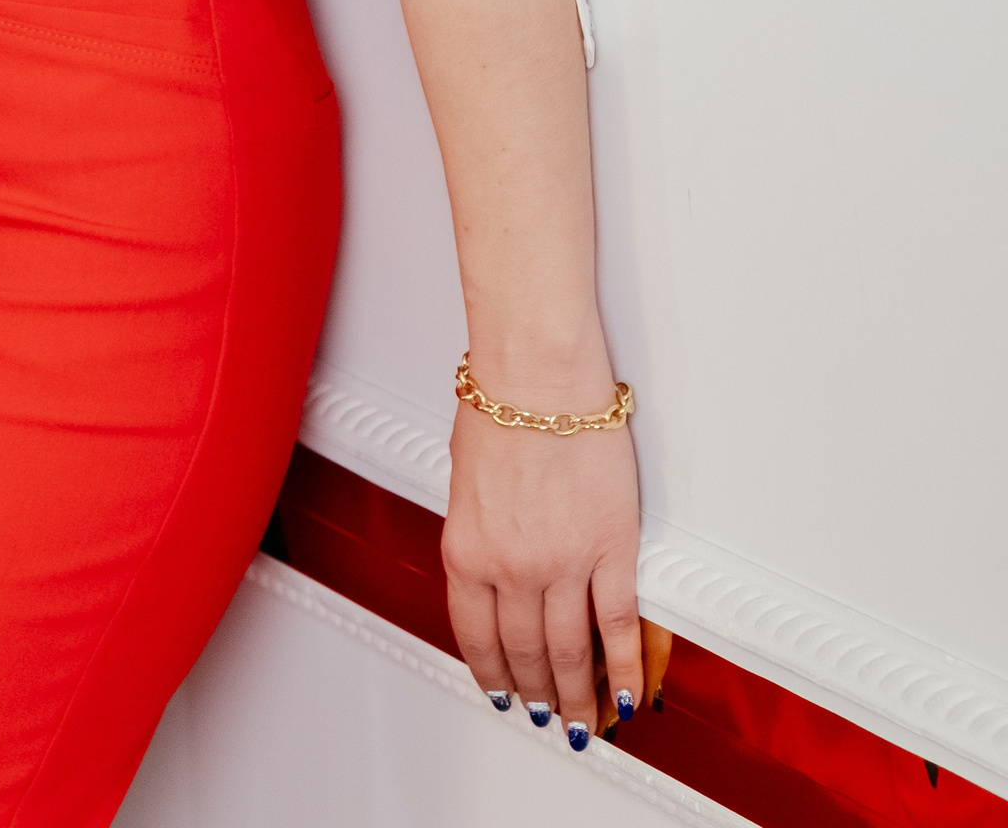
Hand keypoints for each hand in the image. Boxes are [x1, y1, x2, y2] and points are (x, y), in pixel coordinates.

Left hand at [440, 360, 641, 744]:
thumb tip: (494, 579)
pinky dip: (623, 666)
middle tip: (548, 716)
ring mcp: (562, 563)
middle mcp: (511, 568)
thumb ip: (479, 539)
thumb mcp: (466, 486)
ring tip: (587, 719)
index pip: (476, 637)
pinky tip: (626, 691)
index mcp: (466, 552)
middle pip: (525, 653)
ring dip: (579, 695)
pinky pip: (618, 625)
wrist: (537, 373)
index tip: (504, 694)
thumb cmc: (499, 408)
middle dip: (536, 693)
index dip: (493, 675)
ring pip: (571, 652)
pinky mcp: (610, 549)